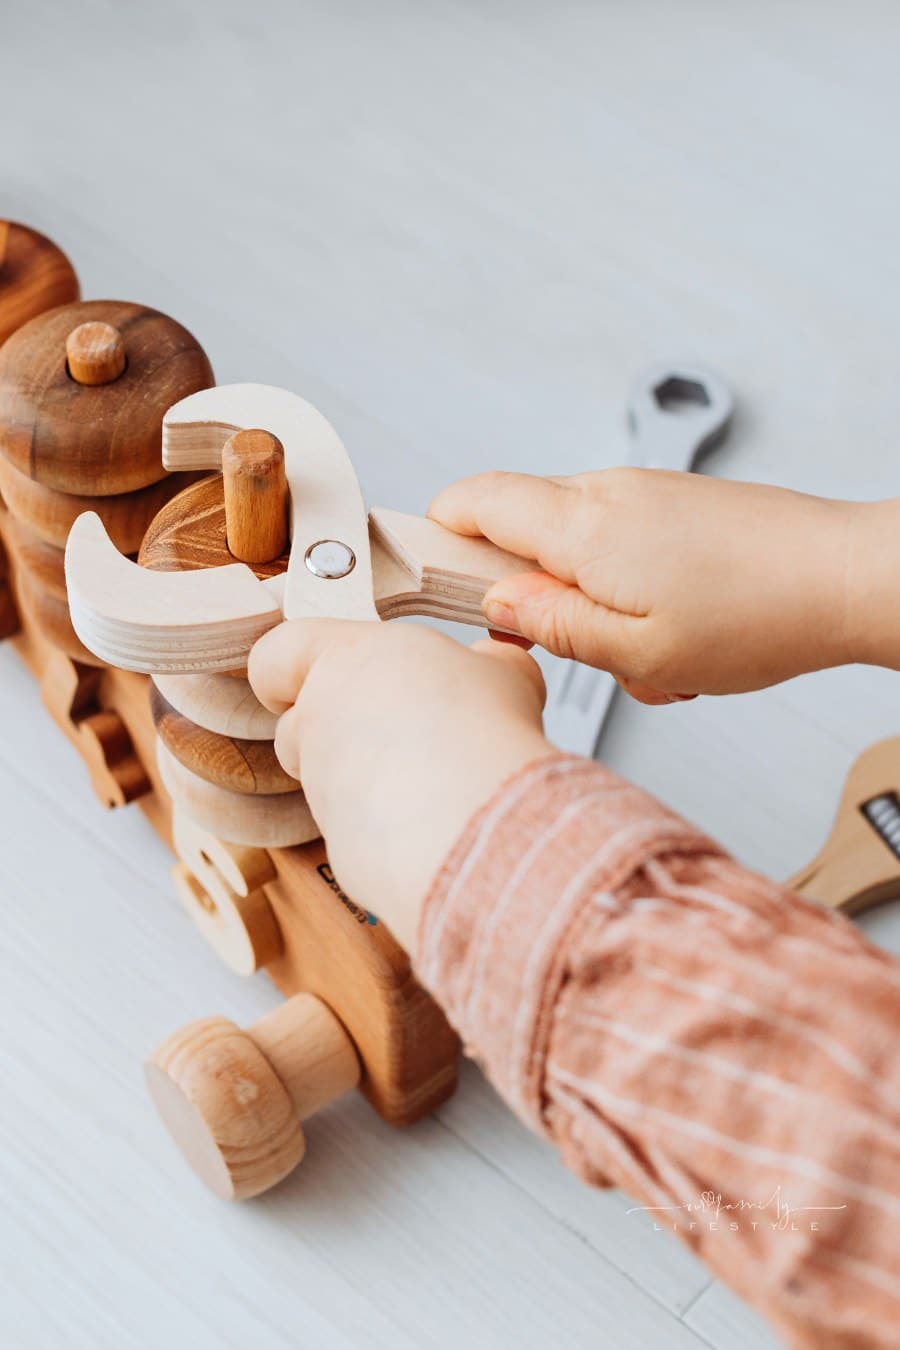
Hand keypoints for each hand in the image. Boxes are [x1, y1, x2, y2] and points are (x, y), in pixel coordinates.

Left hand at [248, 621, 551, 946]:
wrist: (475, 820)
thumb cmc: (482, 729)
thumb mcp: (503, 670)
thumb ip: (481, 663)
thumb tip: (492, 665)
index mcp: (344, 659)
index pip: (274, 655)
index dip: (289, 670)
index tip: (327, 680)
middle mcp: (317, 721)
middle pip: (297, 727)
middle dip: (338, 735)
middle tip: (401, 738)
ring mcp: (321, 787)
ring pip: (327, 783)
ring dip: (366, 784)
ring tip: (434, 786)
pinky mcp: (337, 844)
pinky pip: (356, 833)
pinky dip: (388, 831)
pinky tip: (437, 827)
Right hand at [430, 468, 865, 700]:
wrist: (844, 578)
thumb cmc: (759, 614)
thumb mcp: (637, 651)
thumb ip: (552, 626)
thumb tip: (496, 605)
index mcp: (583, 526)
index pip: (472, 500)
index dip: (436, 536)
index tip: (428, 581)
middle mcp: (606, 494)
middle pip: (517, 526)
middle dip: (524, 593)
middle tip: (559, 643)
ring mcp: (642, 495)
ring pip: (571, 547)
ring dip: (584, 603)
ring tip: (638, 648)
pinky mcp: (672, 506)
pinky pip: (616, 548)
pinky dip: (624, 593)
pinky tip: (669, 633)